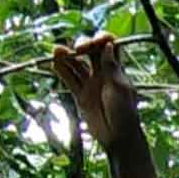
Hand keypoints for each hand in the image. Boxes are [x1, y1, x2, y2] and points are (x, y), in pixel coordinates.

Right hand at [51, 35, 143, 151]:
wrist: (118, 137)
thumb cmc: (124, 113)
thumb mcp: (120, 89)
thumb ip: (112, 67)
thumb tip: (108, 45)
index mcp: (117, 70)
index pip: (109, 46)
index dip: (99, 40)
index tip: (91, 45)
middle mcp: (103, 74)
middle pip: (91, 52)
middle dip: (82, 45)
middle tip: (75, 50)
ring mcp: (91, 84)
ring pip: (77, 65)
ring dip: (67, 56)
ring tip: (56, 50)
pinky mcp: (81, 95)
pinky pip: (70, 80)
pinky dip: (62, 70)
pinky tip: (54, 63)